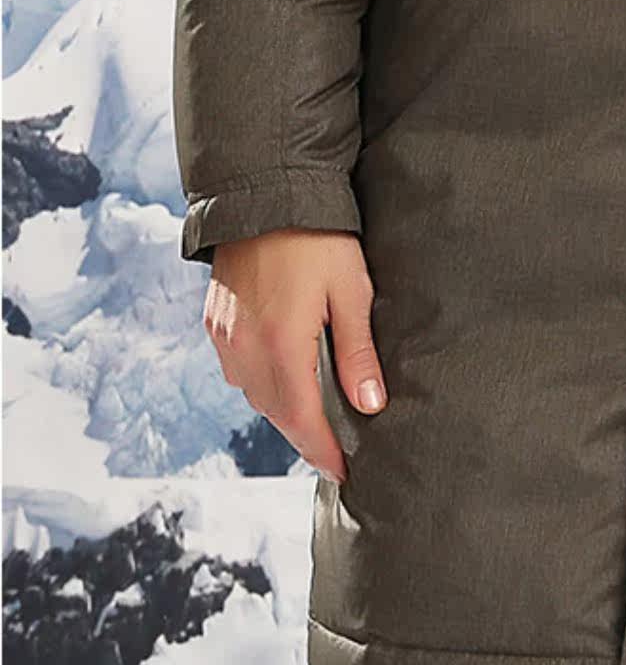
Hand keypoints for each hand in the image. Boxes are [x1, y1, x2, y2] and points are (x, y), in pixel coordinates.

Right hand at [202, 229, 385, 482]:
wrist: (263, 191)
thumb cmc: (317, 237)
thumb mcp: (351, 289)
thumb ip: (357, 351)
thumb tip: (371, 405)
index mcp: (281, 346)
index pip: (302, 420)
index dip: (323, 451)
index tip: (343, 473)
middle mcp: (245, 349)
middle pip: (276, 413)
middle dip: (305, 435)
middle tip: (336, 450)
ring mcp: (225, 336)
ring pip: (254, 394)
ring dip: (283, 410)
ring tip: (316, 417)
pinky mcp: (215, 321)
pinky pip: (238, 370)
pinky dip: (262, 383)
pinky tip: (286, 378)